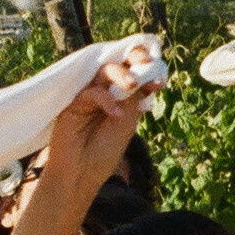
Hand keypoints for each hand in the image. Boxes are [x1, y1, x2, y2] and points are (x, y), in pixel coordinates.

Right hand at [40, 74, 150, 206]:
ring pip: (104, 71)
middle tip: (146, 64)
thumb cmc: (105, 151)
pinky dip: (106, 99)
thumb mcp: (128, 122)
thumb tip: (145, 74)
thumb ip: (135, 98)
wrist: (82, 174)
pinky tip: (115, 115)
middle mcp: (106, 91)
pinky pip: (92, 91)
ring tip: (132, 85)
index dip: (147, 69)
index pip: (134, 72)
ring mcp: (89, 94)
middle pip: (120, 63)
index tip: (160, 81)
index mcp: (122, 96)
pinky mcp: (74, 102)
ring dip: (121, 74)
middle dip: (135, 60)